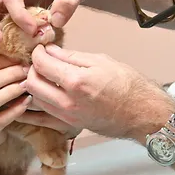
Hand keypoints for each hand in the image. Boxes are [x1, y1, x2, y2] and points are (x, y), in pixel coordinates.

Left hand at [24, 44, 174, 140]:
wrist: (142, 113)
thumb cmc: (127, 83)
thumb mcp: (101, 61)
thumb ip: (71, 56)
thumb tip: (50, 50)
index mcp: (76, 82)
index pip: (41, 64)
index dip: (37, 53)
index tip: (41, 48)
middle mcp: (67, 102)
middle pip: (31, 83)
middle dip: (32, 69)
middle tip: (41, 61)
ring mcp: (67, 117)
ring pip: (34, 100)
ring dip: (32, 86)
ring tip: (41, 75)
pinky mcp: (69, 126)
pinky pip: (42, 119)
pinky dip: (33, 108)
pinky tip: (32, 99)